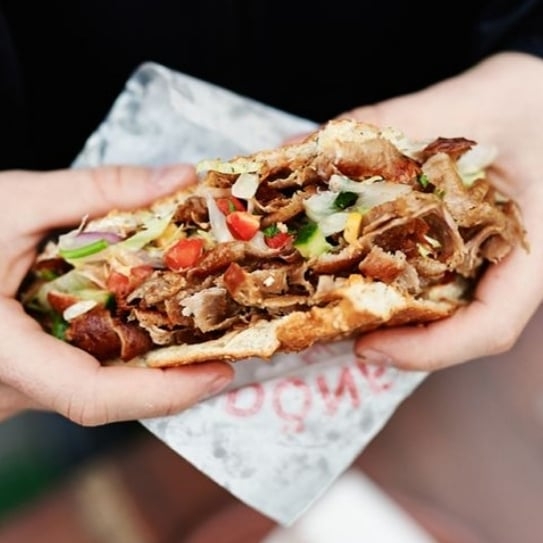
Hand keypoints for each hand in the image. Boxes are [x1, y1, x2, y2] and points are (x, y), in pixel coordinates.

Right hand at [0, 165, 232, 423]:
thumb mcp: (10, 200)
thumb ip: (97, 189)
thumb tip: (179, 178)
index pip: (90, 396)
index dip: (162, 394)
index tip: (218, 376)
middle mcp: (5, 386)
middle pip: (105, 399)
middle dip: (170, 382)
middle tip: (223, 353)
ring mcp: (11, 387)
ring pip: (94, 391)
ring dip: (150, 370)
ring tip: (199, 340)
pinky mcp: (18, 375)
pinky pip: (78, 376)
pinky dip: (121, 358)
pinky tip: (150, 329)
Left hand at [346, 52, 542, 369]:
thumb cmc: (534, 97)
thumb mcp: (479, 99)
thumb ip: (399, 120)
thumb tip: (308, 145)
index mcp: (534, 247)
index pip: (492, 324)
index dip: (430, 348)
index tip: (368, 348)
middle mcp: (506, 262)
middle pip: (449, 324)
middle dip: (387, 330)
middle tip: (328, 324)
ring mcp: (482, 253)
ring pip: (432, 301)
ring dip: (377, 303)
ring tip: (325, 296)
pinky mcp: (460, 239)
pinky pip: (422, 266)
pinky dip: (379, 266)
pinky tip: (342, 253)